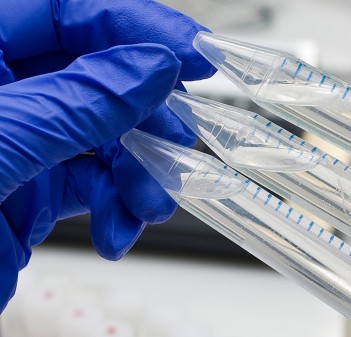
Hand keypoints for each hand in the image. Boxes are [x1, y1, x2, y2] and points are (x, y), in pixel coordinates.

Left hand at [0, 0, 216, 310]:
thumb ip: (78, 101)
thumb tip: (150, 66)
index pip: (63, 10)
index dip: (135, 24)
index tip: (190, 51)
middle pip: (96, 74)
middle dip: (144, 114)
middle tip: (173, 140)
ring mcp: (16, 143)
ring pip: (105, 135)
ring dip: (140, 171)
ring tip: (149, 203)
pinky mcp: (29, 191)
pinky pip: (95, 186)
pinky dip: (118, 209)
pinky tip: (119, 230)